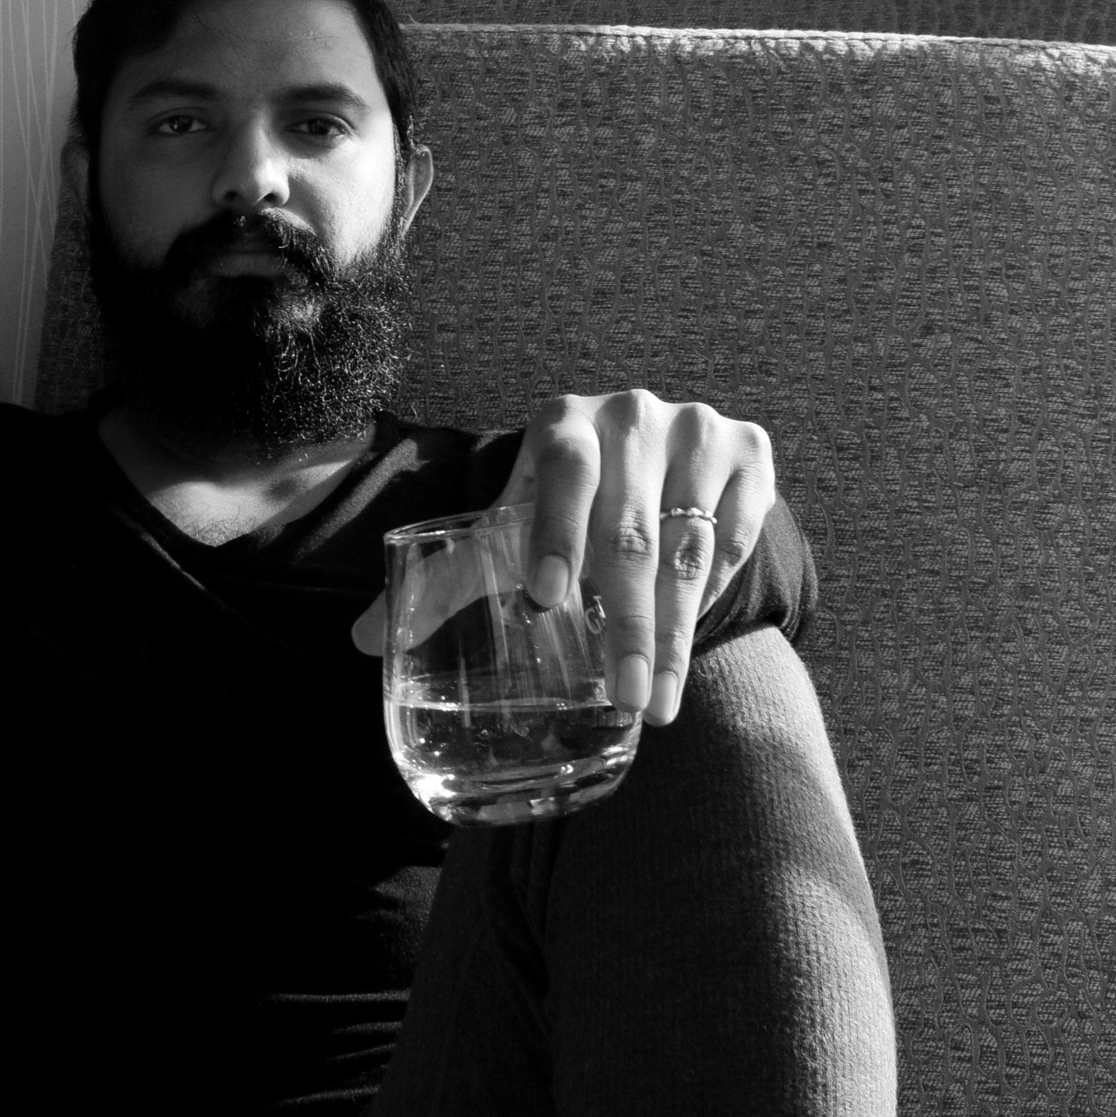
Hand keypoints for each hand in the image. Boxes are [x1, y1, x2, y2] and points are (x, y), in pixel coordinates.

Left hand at [350, 390, 774, 726]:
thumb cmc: (561, 501)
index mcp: (563, 423)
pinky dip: (713, 595)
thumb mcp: (509, 525)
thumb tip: (363, 640)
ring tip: (658, 700)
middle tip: (625, 694)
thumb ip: (447, 576)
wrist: (653, 458)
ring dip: (674, 632)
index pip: (562, 472)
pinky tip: (688, 642)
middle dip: (626, 623)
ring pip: (688, 546)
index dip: (556, 532)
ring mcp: (698, 431)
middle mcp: (633, 416)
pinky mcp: (752, 452)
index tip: (546, 598)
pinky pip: (735, 537)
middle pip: (631, 531)